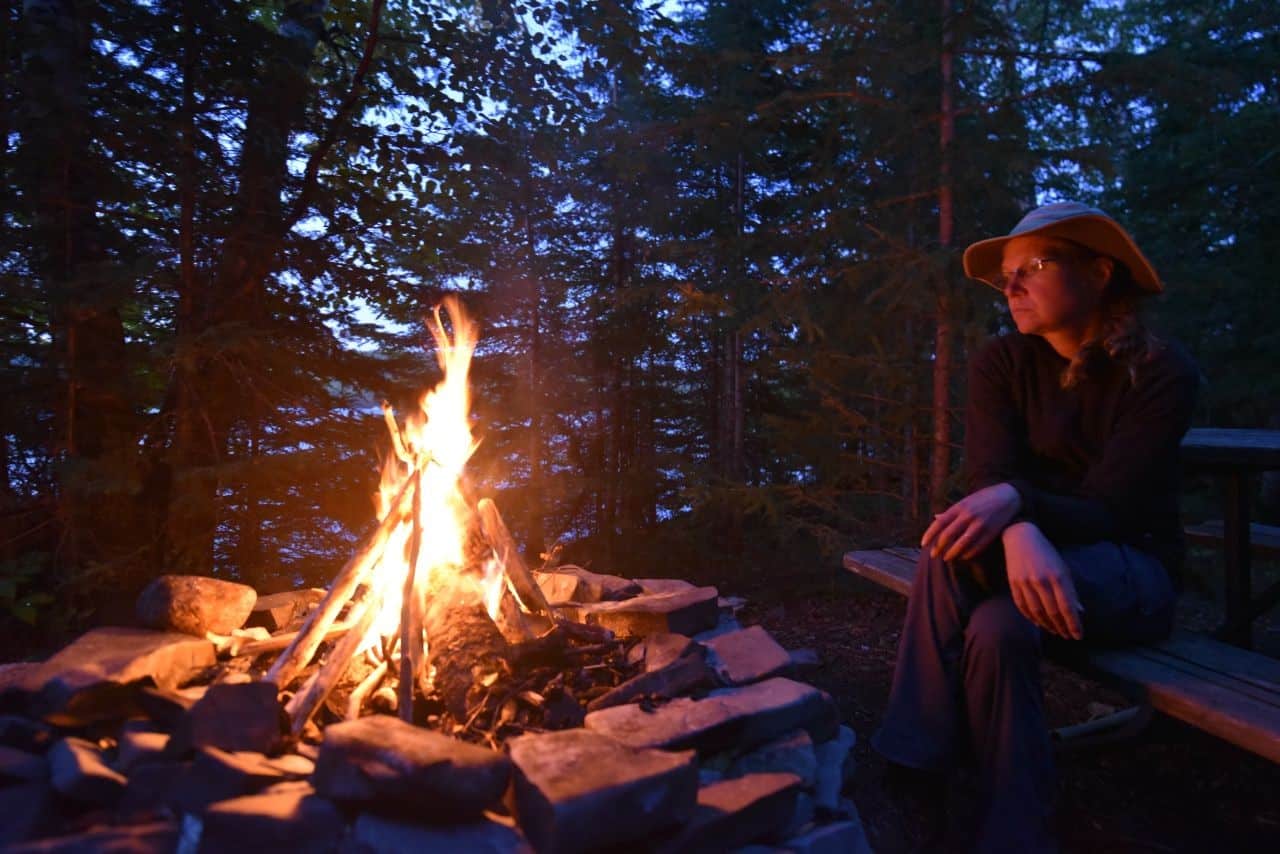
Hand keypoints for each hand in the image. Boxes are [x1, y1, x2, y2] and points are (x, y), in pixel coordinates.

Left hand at [921, 482, 1022, 562]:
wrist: (1007, 497)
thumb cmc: (983, 499)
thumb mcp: (965, 501)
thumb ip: (951, 512)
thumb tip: (935, 518)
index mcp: (959, 507)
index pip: (940, 523)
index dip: (930, 534)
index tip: (923, 544)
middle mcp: (968, 516)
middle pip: (949, 535)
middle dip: (939, 547)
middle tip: (933, 555)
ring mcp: (980, 524)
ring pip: (962, 544)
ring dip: (952, 553)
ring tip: (947, 558)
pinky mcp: (991, 532)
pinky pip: (977, 547)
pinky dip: (968, 554)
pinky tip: (963, 557)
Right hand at [1001, 522, 1083, 639]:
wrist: (1021, 537)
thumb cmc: (1047, 553)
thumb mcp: (1063, 568)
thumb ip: (1070, 590)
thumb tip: (1079, 611)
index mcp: (1058, 576)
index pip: (1068, 606)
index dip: (1074, 624)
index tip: (1078, 636)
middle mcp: (1042, 580)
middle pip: (1053, 612)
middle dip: (1062, 627)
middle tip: (1067, 636)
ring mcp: (1026, 582)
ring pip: (1037, 611)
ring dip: (1047, 625)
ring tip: (1054, 631)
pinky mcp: (1014, 583)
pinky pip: (1023, 606)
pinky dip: (1031, 617)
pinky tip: (1038, 623)